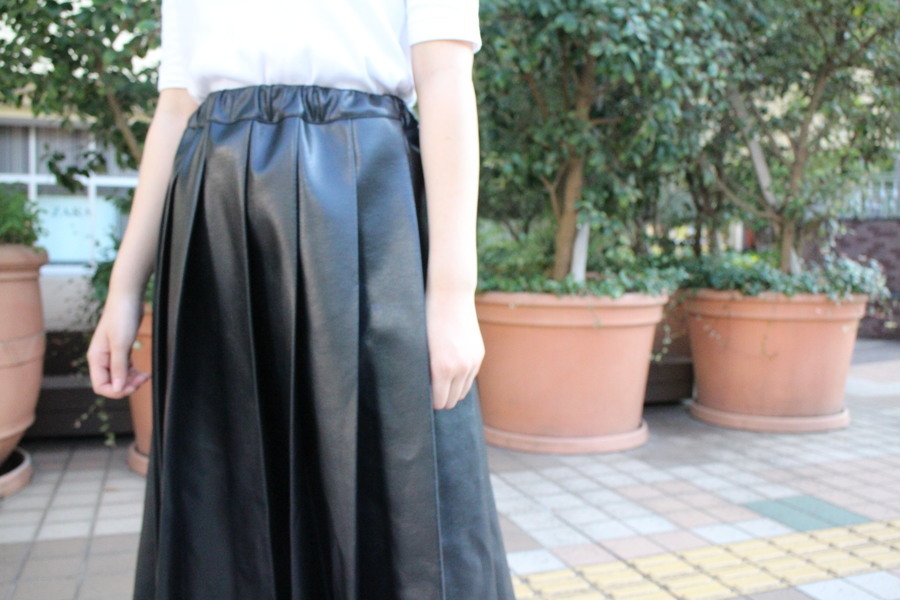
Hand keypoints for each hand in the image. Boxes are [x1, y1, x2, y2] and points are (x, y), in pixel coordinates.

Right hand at [87, 295, 150, 398]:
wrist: (128, 298)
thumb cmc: (122, 317)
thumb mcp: (121, 344)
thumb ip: (118, 367)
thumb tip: (116, 388)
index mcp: (96, 358)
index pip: (100, 386)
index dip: (116, 391)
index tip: (133, 386)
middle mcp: (101, 359)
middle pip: (110, 384)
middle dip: (126, 386)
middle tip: (143, 380)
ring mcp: (111, 355)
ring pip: (119, 377)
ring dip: (132, 381)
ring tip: (145, 376)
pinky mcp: (121, 350)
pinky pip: (125, 369)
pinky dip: (133, 373)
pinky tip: (143, 372)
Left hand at [425, 288, 483, 409]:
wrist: (450, 296)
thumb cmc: (428, 319)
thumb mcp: (421, 347)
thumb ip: (425, 370)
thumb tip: (424, 388)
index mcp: (442, 368)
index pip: (439, 401)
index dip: (430, 402)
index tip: (422, 397)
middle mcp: (461, 368)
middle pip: (452, 400)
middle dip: (441, 399)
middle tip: (429, 392)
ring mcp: (472, 362)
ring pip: (463, 392)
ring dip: (452, 391)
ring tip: (439, 384)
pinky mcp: (479, 355)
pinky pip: (470, 378)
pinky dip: (461, 380)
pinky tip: (451, 373)